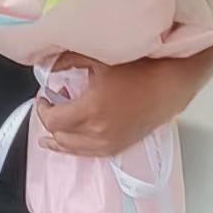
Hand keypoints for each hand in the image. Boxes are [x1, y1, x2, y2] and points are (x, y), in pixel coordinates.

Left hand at [36, 42, 212, 158]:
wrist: (170, 84)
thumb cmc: (140, 69)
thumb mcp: (98, 58)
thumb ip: (67, 60)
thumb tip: (48, 66)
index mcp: (91, 111)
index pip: (52, 120)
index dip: (42, 109)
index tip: (44, 97)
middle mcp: (99, 132)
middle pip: (60, 137)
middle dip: (50, 121)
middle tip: (51, 105)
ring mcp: (110, 143)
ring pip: (73, 149)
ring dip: (61, 138)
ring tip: (53, 129)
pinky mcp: (119, 146)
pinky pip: (90, 154)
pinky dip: (77, 147)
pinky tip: (72, 142)